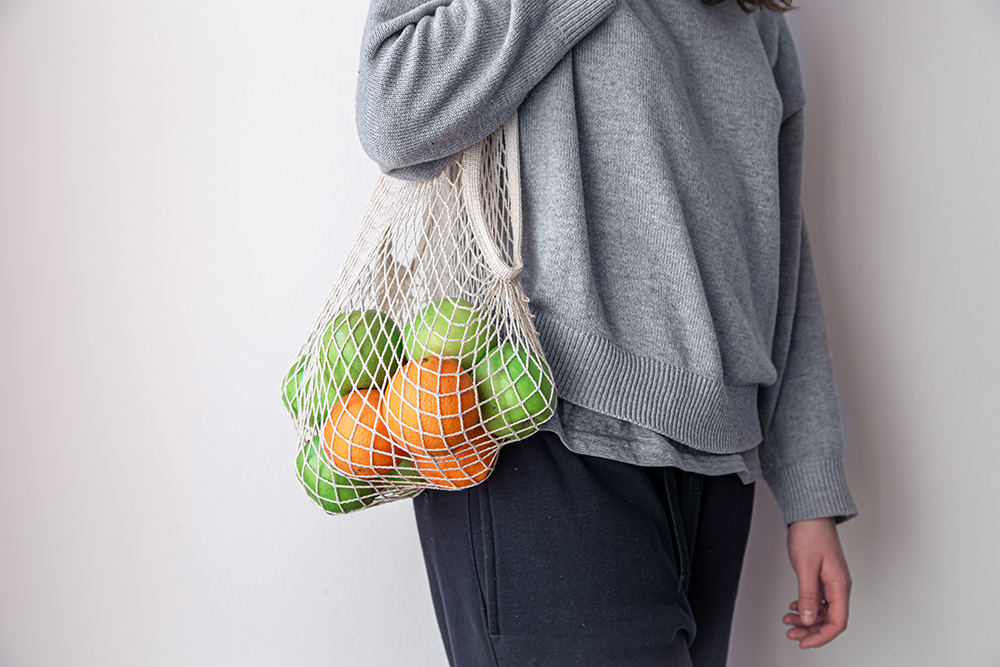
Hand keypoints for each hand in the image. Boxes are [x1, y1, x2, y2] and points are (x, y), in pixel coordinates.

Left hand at [782, 517, 850, 648]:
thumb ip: (808, 594)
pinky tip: (794, 606)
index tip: (805, 642)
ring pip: (822, 609)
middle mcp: (838, 586)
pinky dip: (806, 605)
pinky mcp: (823, 576)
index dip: (822, 636)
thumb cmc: (811, 535)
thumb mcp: (806, 566)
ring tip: (788, 620)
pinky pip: (817, 598)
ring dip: (806, 618)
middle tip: (791, 633)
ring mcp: (831, 581)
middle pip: (829, 619)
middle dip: (810, 630)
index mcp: (839, 585)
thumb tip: (809, 619)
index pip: (837, 622)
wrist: (810, 515)